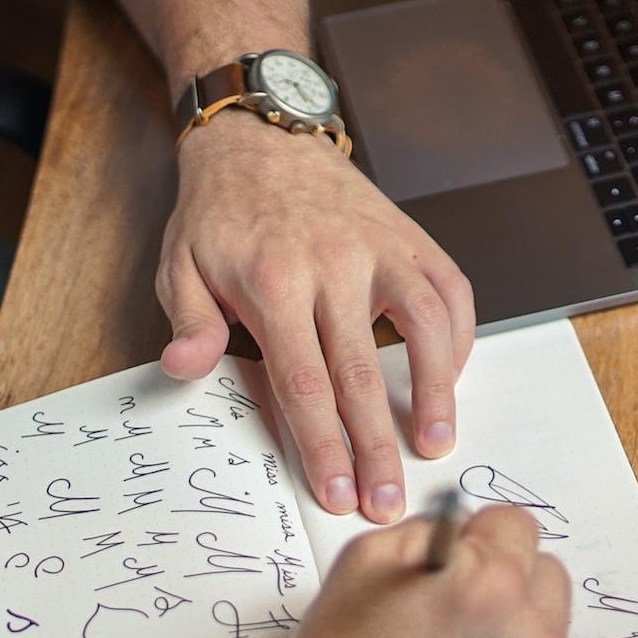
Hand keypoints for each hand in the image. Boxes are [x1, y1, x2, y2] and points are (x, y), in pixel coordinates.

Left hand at [158, 116, 475, 522]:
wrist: (263, 137)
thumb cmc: (221, 212)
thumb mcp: (180, 264)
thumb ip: (190, 322)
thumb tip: (186, 369)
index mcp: (274, 280)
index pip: (305, 381)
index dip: (324, 445)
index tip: (337, 493)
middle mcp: (335, 264)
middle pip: (365, 373)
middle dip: (378, 447)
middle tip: (387, 500)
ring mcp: (382, 249)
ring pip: (428, 329)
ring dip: (437, 395)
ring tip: (436, 446)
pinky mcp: (412, 239)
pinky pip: (451, 295)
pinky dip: (457, 342)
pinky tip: (449, 383)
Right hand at [245, 506, 570, 637]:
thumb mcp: (362, 565)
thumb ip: (428, 532)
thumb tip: (462, 533)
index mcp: (493, 589)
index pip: (518, 525)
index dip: (478, 536)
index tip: (456, 555)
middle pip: (546, 578)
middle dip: (506, 580)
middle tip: (451, 605)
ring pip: (543, 637)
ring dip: (509, 635)